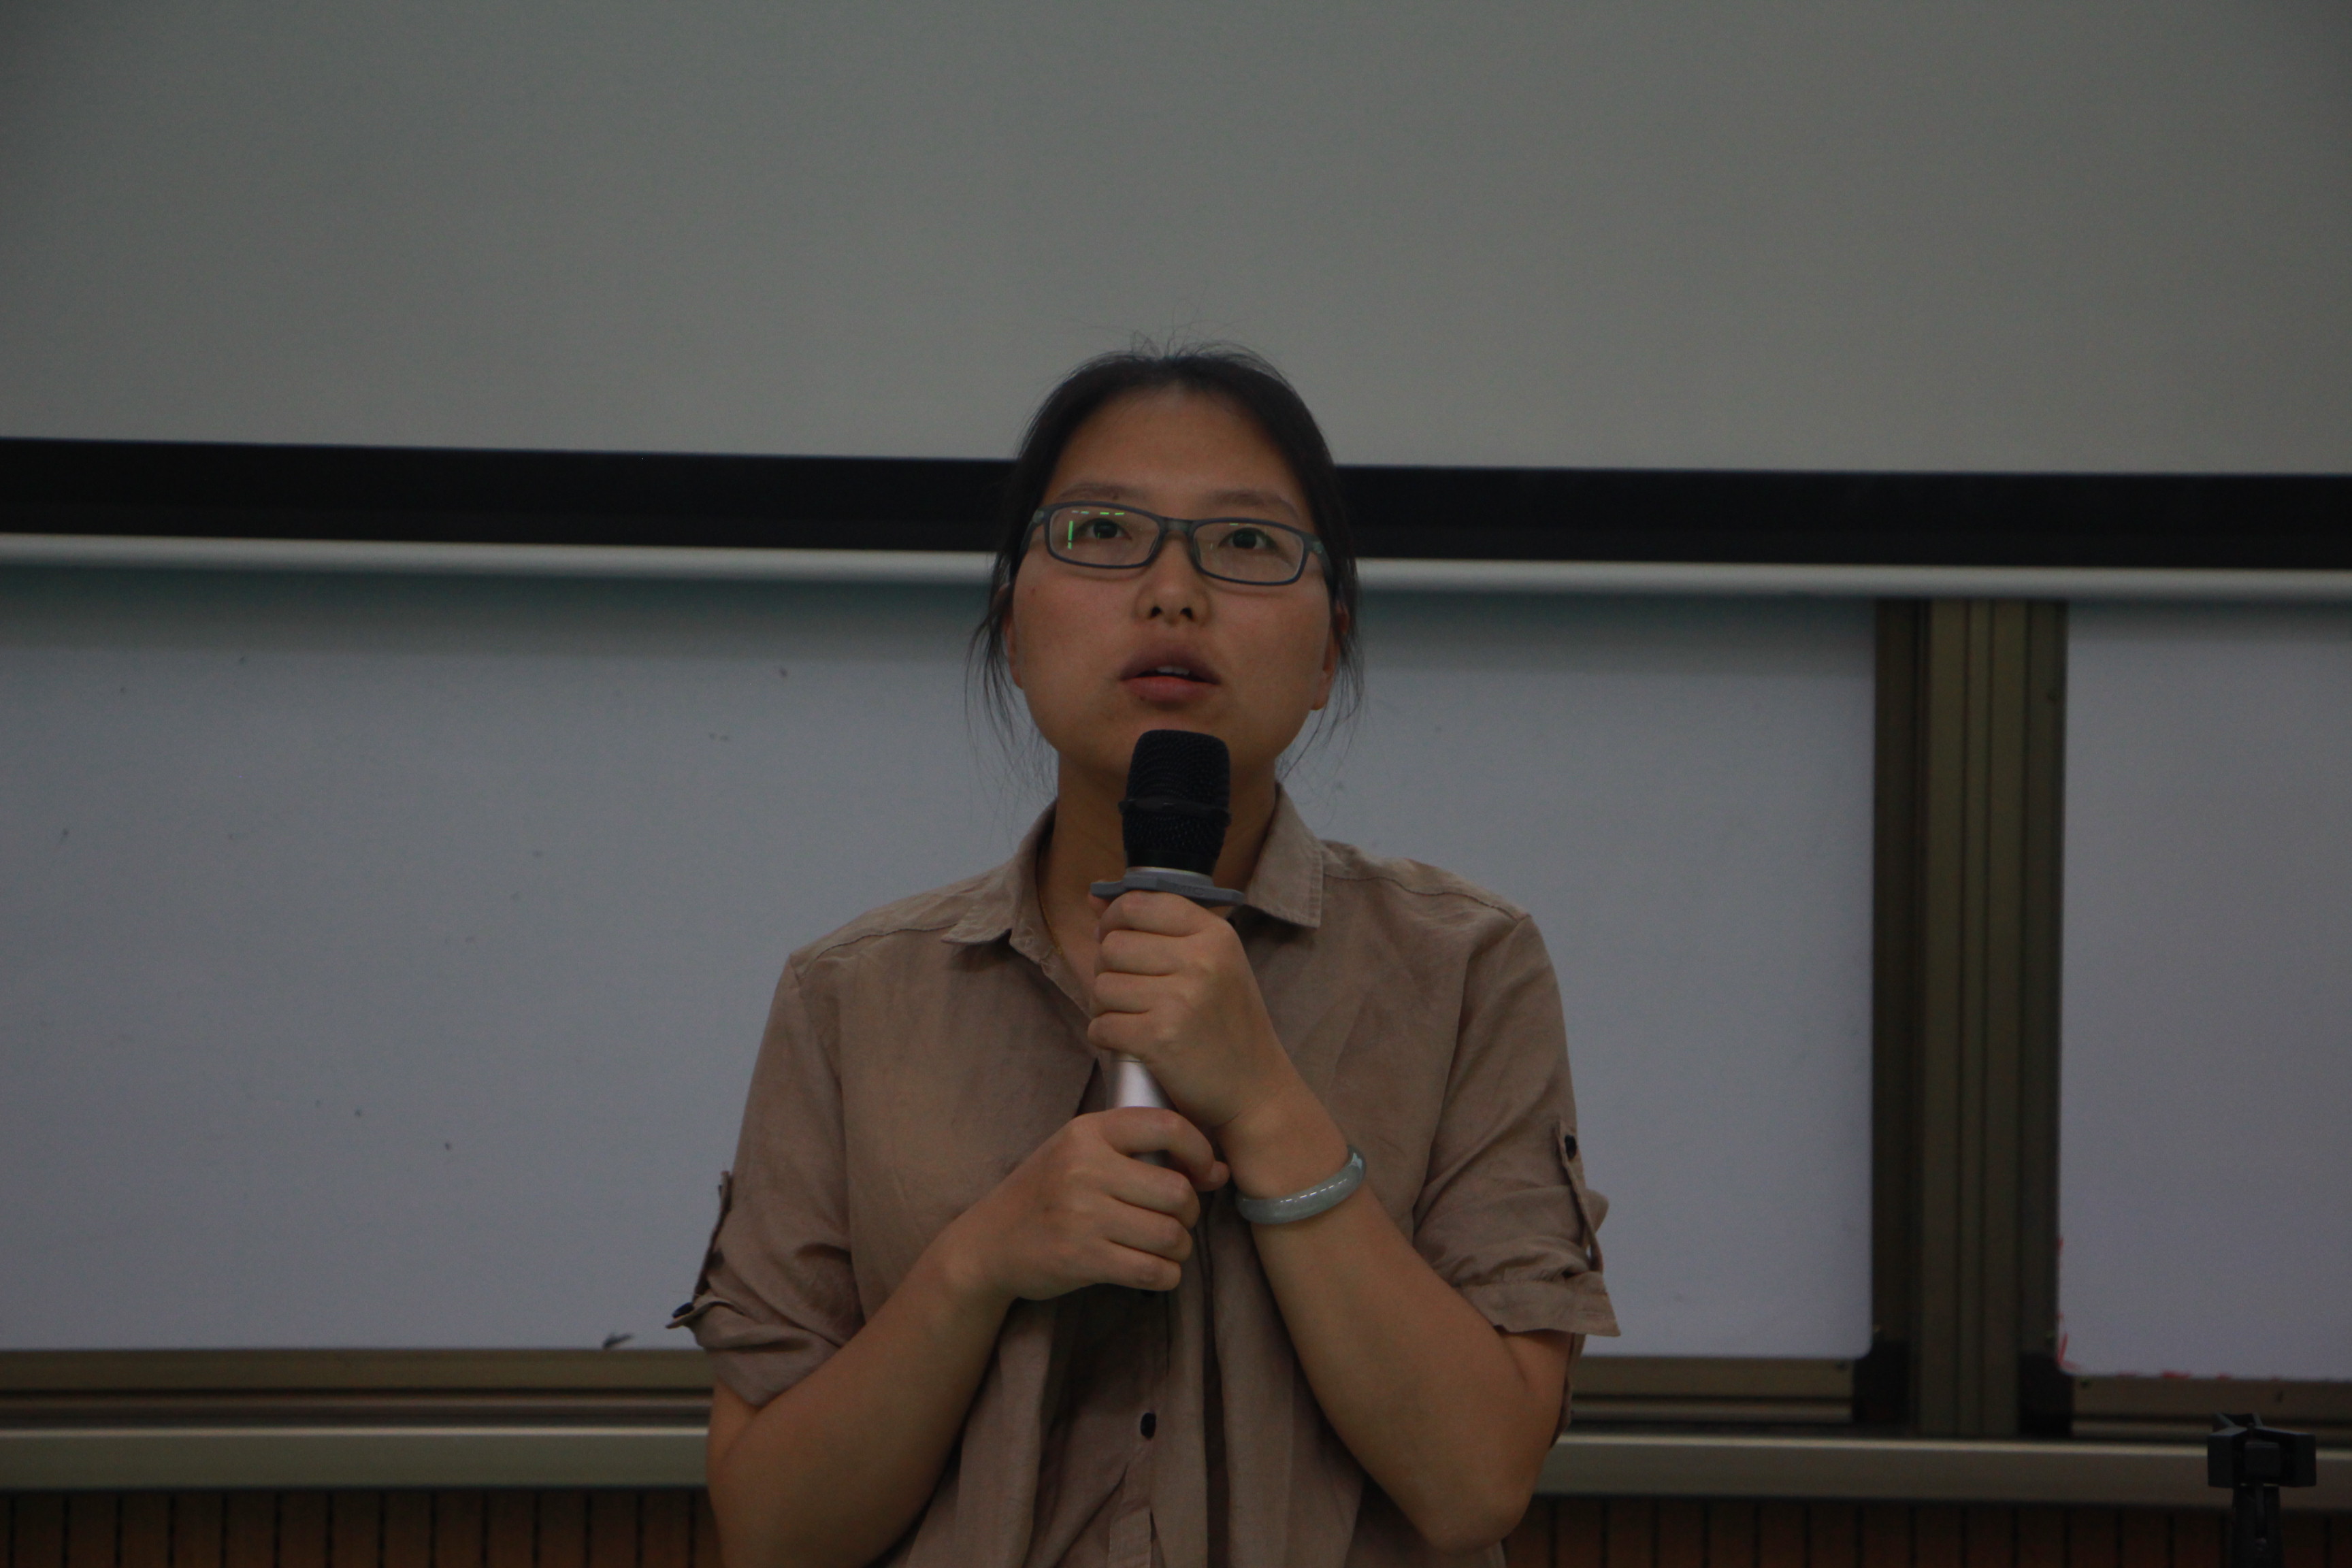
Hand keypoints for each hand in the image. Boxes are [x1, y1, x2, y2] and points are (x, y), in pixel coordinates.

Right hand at [937, 1109, 1227, 1302]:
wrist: (989, 1242)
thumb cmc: (1048, 1193)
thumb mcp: (1081, 1152)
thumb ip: (1141, 1151)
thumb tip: (1218, 1171)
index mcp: (1089, 1131)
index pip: (1167, 1126)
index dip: (1200, 1151)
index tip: (1204, 1173)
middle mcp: (1084, 1167)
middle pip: (1176, 1191)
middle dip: (1189, 1212)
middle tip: (1176, 1219)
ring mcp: (1081, 1214)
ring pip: (1170, 1235)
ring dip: (1180, 1247)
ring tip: (1165, 1246)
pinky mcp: (1081, 1258)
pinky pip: (1152, 1270)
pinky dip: (1165, 1275)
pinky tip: (1154, 1269)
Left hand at [1086, 891, 1299, 1135]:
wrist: (1256, 1090)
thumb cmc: (1228, 1025)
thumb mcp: (1214, 964)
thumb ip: (1160, 929)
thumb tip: (1094, 898)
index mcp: (1215, 934)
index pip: (1138, 903)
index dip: (1114, 919)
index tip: (1115, 939)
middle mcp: (1201, 960)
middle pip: (1113, 945)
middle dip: (1108, 969)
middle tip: (1129, 991)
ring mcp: (1181, 999)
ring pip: (1102, 985)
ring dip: (1105, 1005)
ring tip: (1132, 1017)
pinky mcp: (1160, 1038)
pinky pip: (1101, 1025)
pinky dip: (1105, 1036)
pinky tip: (1129, 1042)